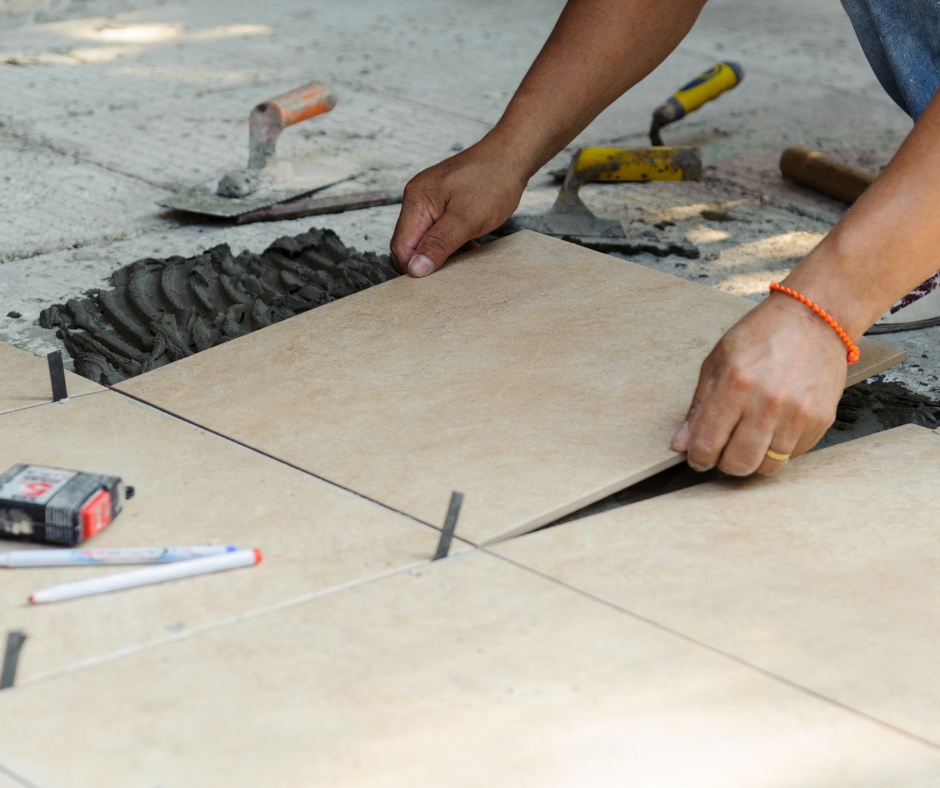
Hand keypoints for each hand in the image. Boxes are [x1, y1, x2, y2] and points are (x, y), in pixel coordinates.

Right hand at [390, 142, 529, 276]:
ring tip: (466, 254)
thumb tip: (416, 269)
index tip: (436, 280)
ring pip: (427, 240)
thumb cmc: (492, 180)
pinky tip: (469, 246)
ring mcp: (430, 201)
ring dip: (443, 253)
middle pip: (411, 244)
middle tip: (454, 269)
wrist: (512, 156)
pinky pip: (439, 231)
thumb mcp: (466, 219)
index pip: (401, 245)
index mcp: (417, 201)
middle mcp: (418, 200)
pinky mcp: (443, 204)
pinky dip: (452, 243)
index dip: (415, 267)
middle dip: (429, 260)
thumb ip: (439, 244)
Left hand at [671, 292, 848, 475]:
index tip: (698, 457)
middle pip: (738, 463)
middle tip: (723, 450)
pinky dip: (779, 449)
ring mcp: (797, 414)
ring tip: (749, 439)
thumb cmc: (762, 334)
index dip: (697, 457)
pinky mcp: (820, 419)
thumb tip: (681, 442)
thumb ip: (699, 406)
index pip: (707, 443)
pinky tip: (774, 428)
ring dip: (753, 459)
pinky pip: (793, 455)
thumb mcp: (718, 360)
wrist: (815, 318)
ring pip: (767, 466)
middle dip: (724, 463)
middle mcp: (767, 403)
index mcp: (735, 385)